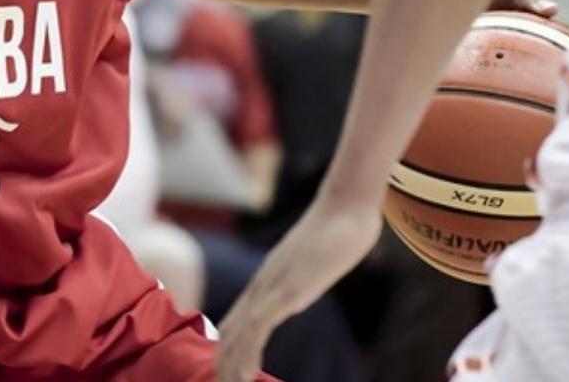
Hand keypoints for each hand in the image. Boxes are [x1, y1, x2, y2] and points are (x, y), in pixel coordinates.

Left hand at [218, 201, 381, 381]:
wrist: (346, 204)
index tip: (222, 372)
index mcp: (268, 279)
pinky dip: (249, 351)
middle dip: (223, 361)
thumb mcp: (315, 258)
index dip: (226, 347)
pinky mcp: (288, 289)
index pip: (236, 318)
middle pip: (230, 328)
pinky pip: (260, 325)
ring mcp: (273, 285)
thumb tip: (310, 277)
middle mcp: (263, 283)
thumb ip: (306, 270)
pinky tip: (247, 373)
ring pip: (239, 331)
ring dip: (231, 364)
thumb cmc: (337, 228)